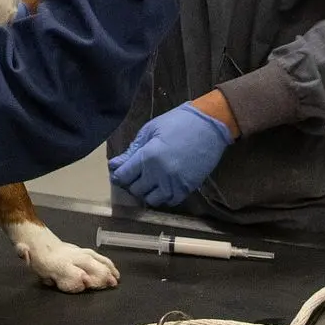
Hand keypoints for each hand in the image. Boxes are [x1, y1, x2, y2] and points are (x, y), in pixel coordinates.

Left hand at [108, 102, 232, 208]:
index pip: (123, 176)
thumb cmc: (178, 122)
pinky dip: (163, 196)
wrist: (210, 125)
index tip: (120, 170)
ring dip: (147, 192)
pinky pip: (169, 202)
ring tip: (149, 180)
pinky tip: (163, 184)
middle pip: (135, 190)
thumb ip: (132, 150)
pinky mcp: (187, 189)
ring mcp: (174, 184)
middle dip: (132, 182)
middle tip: (135, 173)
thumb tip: (115, 165)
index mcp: (148, 157)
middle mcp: (159, 175)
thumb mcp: (151, 130)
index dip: (118, 174)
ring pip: (151, 200)